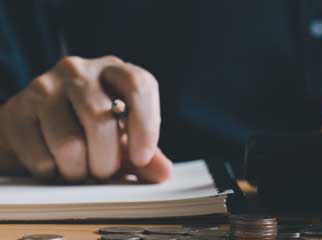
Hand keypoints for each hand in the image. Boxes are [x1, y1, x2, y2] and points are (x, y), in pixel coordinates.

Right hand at [0, 55, 170, 182]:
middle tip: (104, 172)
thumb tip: (162, 172)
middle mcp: (78, 70)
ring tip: (80, 170)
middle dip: (107, 160)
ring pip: (69, 144)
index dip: (146, 125)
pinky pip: (41, 157)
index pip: (139, 85)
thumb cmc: (89, 130)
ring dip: (79, 171)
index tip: (142, 158)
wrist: (34, 128)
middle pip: (101, 120)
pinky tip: (54, 166)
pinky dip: (53, 173)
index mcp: (114, 70)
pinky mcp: (17, 111)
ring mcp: (44, 87)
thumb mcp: (122, 138)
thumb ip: (145, 154)